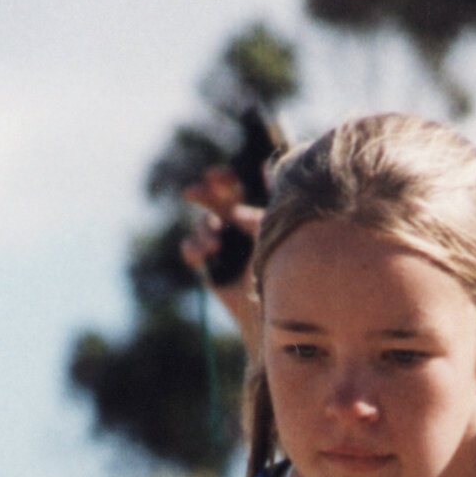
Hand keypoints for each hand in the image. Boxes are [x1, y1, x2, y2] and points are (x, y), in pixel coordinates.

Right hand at [180, 168, 264, 321]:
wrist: (274, 313)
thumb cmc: (283, 272)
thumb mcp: (275, 231)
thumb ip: (270, 199)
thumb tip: (264, 163)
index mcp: (255, 213)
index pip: (236, 188)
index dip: (224, 180)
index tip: (219, 179)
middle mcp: (237, 226)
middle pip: (215, 200)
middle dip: (204, 194)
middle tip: (192, 193)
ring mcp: (223, 245)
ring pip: (204, 224)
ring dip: (204, 230)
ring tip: (214, 245)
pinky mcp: (210, 266)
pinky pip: (192, 249)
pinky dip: (192, 248)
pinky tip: (199, 256)